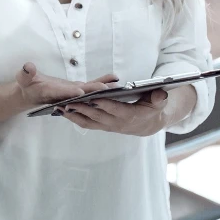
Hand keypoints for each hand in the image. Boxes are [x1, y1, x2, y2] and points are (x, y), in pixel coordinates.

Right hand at [15, 62, 117, 107]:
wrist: (32, 94)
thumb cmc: (27, 86)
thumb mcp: (23, 79)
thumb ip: (25, 74)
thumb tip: (27, 67)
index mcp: (51, 93)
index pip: (61, 93)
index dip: (70, 93)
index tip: (80, 92)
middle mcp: (65, 96)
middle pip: (80, 94)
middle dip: (92, 92)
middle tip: (106, 89)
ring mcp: (72, 93)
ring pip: (89, 91)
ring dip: (102, 88)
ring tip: (116, 85)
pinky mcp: (76, 89)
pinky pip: (91, 86)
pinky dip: (101, 82)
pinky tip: (113, 80)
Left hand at [63, 88, 178, 136]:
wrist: (148, 124)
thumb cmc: (152, 108)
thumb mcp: (159, 102)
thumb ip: (159, 98)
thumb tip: (161, 93)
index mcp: (129, 115)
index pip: (114, 109)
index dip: (104, 104)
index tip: (92, 98)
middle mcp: (116, 123)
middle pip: (96, 115)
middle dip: (82, 108)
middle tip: (69, 101)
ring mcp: (107, 125)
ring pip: (88, 121)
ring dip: (73, 115)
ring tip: (59, 107)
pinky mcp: (101, 125)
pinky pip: (85, 123)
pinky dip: (73, 117)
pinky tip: (62, 111)